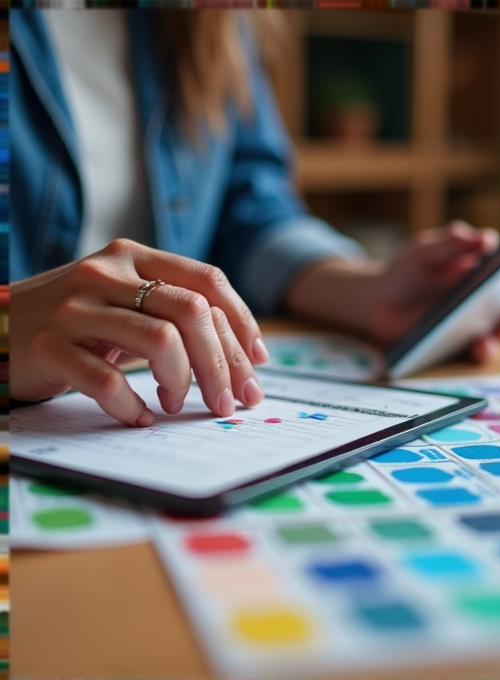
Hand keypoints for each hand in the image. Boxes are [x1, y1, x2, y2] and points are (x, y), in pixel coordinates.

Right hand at [11, 239, 268, 425]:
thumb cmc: (78, 320)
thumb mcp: (127, 300)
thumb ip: (175, 311)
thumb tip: (245, 355)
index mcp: (133, 256)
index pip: (207, 280)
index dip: (242, 322)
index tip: (258, 360)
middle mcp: (106, 273)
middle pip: (192, 312)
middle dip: (223, 363)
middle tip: (231, 401)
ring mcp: (75, 308)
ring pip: (160, 342)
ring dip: (184, 383)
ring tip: (179, 404)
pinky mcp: (48, 346)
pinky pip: (108, 382)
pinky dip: (134, 406)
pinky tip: (141, 416)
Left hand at [371, 221, 499, 360]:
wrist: (376, 300)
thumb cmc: (407, 271)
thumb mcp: (426, 250)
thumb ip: (453, 243)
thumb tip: (486, 238)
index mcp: (488, 277)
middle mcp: (488, 305)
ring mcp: (474, 328)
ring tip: (495, 335)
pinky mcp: (456, 346)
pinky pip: (476, 352)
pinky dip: (482, 350)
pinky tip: (478, 345)